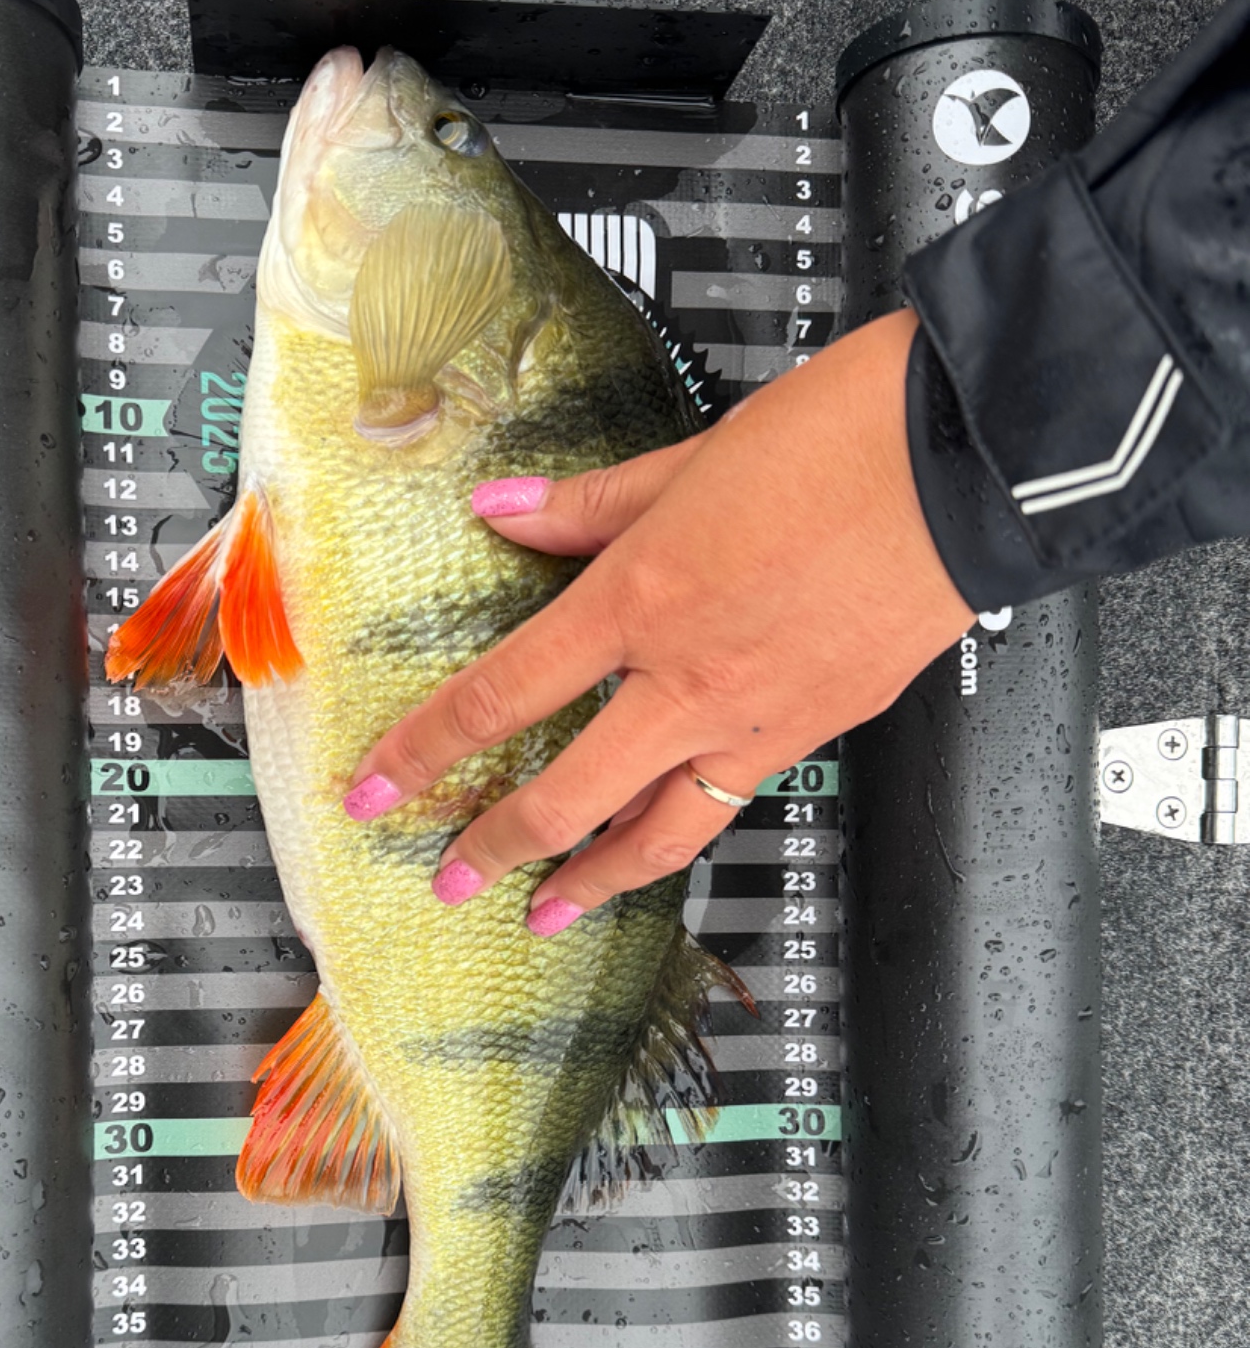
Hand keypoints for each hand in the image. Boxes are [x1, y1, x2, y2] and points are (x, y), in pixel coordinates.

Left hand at [344, 309, 974, 932]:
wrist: (972, 459)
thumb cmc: (842, 438)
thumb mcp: (690, 458)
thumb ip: (588, 502)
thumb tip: (506, 511)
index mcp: (640, 599)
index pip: (500, 696)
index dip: (425, 754)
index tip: (376, 793)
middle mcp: (689, 678)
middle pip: (566, 792)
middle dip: (497, 846)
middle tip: (452, 877)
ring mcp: (759, 717)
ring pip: (658, 830)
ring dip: (594, 879)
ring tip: (552, 909)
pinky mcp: (822, 729)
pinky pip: (733, 803)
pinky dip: (687, 832)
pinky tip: (668, 836)